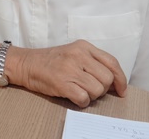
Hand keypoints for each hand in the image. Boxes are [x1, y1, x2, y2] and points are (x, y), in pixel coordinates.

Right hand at [5, 40, 126, 106]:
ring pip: (97, 90)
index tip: (121, 90)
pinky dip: (81, 101)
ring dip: (91, 96)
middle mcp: (78, 55)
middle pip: (107, 78)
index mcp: (84, 46)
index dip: (120, 79)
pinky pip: (84, 98)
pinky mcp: (62, 83)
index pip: (112, 62)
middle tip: (91, 89)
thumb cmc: (51, 61)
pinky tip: (73, 95)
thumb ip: (93, 62)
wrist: (27, 64)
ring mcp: (70, 68)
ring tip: (79, 90)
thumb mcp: (74, 52)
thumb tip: (115, 82)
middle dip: (103, 89)